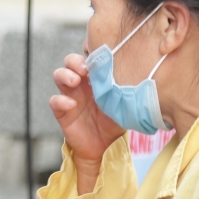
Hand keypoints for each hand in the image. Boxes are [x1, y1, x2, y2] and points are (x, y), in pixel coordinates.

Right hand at [49, 53, 123, 174]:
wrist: (105, 148)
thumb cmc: (115, 122)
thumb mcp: (123, 104)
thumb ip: (127, 91)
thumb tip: (144, 78)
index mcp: (96, 78)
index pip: (89, 57)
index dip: (90, 51)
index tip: (97, 53)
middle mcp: (82, 84)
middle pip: (70, 61)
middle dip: (74, 61)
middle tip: (84, 68)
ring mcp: (70, 96)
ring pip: (59, 75)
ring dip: (65, 74)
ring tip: (75, 81)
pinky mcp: (62, 111)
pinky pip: (54, 101)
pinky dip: (60, 100)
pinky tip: (71, 104)